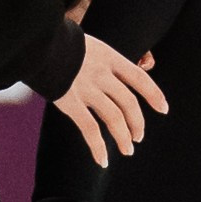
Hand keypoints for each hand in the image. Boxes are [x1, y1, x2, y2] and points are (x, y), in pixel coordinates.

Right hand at [52, 30, 165, 169]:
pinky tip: (102, 160)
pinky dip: (98, 147)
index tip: (163, 109)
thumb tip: (114, 76)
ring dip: (123, 137)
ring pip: (114, 118)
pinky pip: (90, 129)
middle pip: (129, 103)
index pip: (139, 78)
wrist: (36, 41)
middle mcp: (102, 74)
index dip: (154, 94)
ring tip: (127, 150)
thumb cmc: (60, 43)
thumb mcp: (89, 45)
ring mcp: (87, 89)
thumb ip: (102, 61)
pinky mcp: (70, 102)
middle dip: (137, 123)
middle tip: (138, 137)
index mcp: (109, 58)